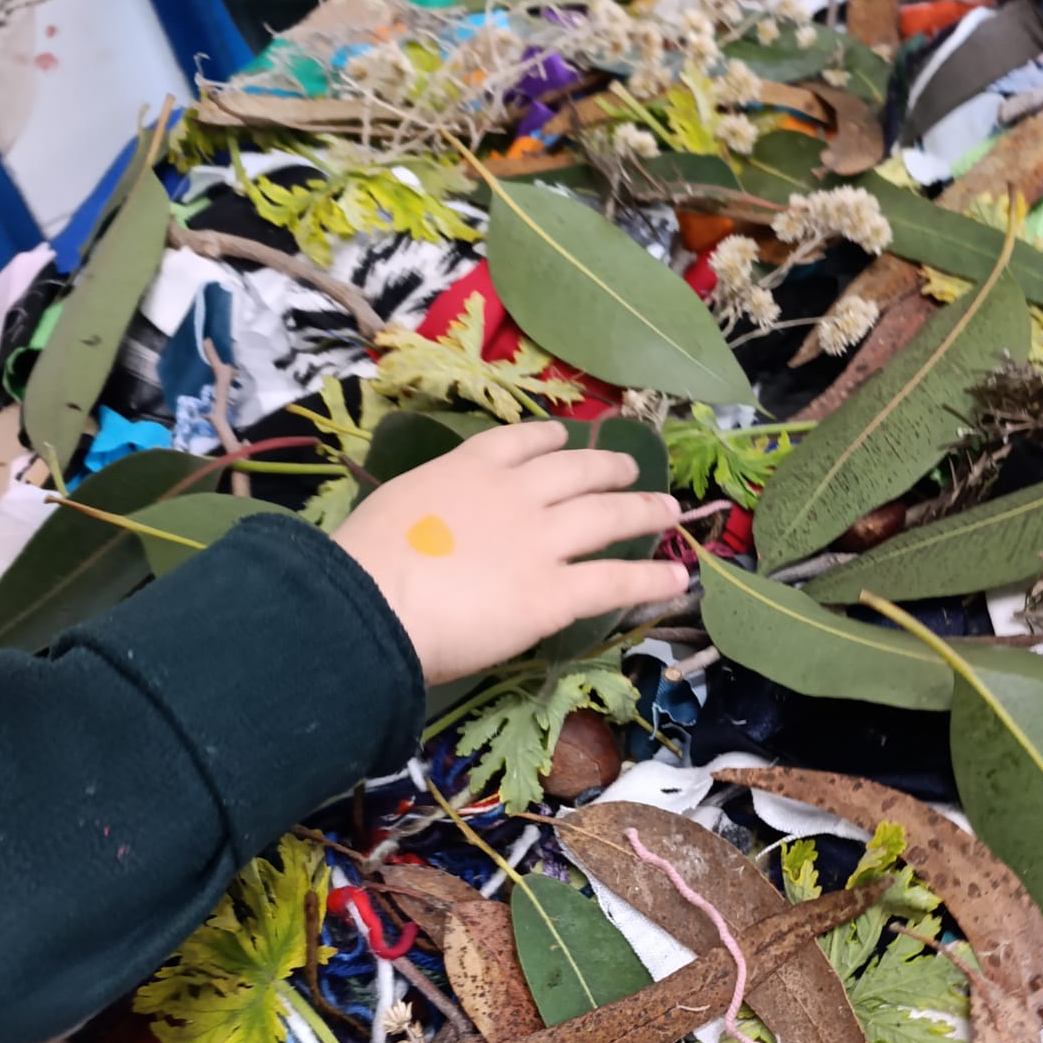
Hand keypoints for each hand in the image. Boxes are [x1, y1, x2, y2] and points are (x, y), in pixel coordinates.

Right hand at [335, 420, 687, 684]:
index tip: (567, 439)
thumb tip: (431, 531)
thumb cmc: (364, 563)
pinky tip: (677, 578)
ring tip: (670, 510)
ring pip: (608, 516)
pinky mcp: (555, 593)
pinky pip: (615, 581)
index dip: (551, 439)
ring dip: (644, 510)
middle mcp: (515, 494)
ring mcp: (541, 541)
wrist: (371, 604)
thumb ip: (428, 509)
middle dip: (610, 468)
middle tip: (631, 471)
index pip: (521, 441)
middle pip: (578, 471)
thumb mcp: (394, 509)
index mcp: (468, 468)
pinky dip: (651, 578)